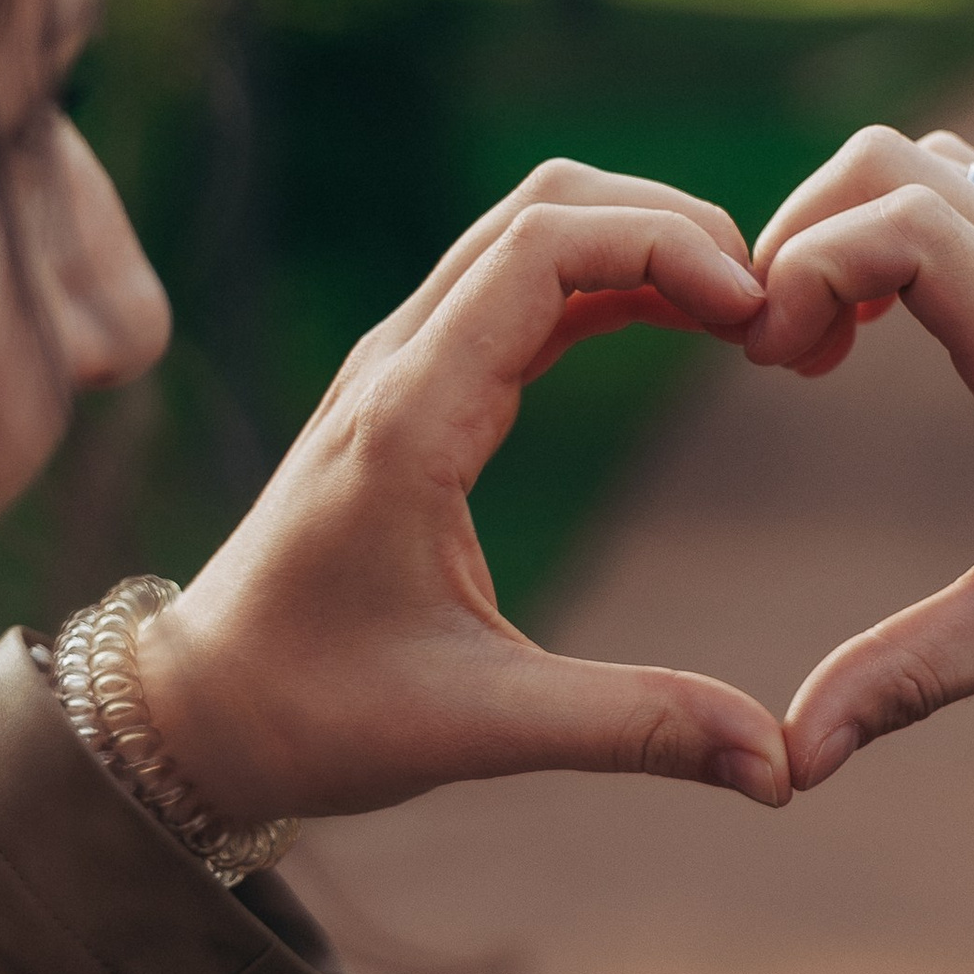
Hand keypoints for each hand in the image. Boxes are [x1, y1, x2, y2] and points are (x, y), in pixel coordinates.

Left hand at [138, 164, 791, 818]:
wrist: (195, 712)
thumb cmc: (315, 716)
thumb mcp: (479, 727)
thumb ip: (632, 727)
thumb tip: (779, 767)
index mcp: (410, 418)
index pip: (544, 247)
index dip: (665, 248)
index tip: (756, 317)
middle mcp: (400, 361)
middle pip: (547, 205)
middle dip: (673, 226)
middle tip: (772, 312)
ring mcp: (401, 362)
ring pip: (534, 229)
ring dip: (644, 242)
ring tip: (746, 317)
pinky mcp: (413, 384)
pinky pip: (522, 286)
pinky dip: (612, 280)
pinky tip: (686, 325)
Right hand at [747, 126, 973, 783]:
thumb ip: (912, 678)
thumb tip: (793, 761)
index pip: (903, 223)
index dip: (806, 267)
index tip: (774, 364)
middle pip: (887, 162)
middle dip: (797, 238)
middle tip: (778, 354)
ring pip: (922, 160)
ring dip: (842, 228)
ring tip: (821, 347)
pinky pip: (961, 184)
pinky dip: (891, 226)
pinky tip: (882, 330)